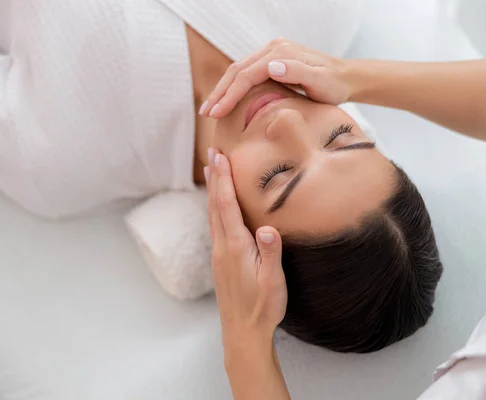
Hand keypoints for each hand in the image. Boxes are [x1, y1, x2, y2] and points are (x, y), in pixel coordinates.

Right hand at [199, 38, 351, 118]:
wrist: (346, 78)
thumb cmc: (334, 86)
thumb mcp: (321, 82)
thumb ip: (298, 73)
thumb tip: (271, 67)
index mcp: (280, 54)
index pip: (246, 75)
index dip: (229, 95)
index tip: (217, 113)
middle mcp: (273, 49)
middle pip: (237, 70)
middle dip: (219, 92)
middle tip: (205, 113)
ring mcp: (272, 53)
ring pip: (239, 71)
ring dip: (223, 90)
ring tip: (210, 109)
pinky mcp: (273, 60)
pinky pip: (247, 73)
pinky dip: (233, 87)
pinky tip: (227, 100)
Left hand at [205, 149, 287, 347]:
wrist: (243, 332)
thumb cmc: (263, 307)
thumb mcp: (273, 282)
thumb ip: (271, 253)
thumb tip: (267, 228)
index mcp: (236, 247)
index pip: (227, 205)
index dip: (224, 179)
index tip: (220, 157)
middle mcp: (223, 247)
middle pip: (215, 205)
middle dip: (214, 177)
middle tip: (212, 152)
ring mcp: (219, 254)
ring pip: (212, 214)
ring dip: (212, 190)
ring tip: (211, 170)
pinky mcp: (221, 261)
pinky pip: (215, 225)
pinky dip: (215, 207)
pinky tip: (217, 205)